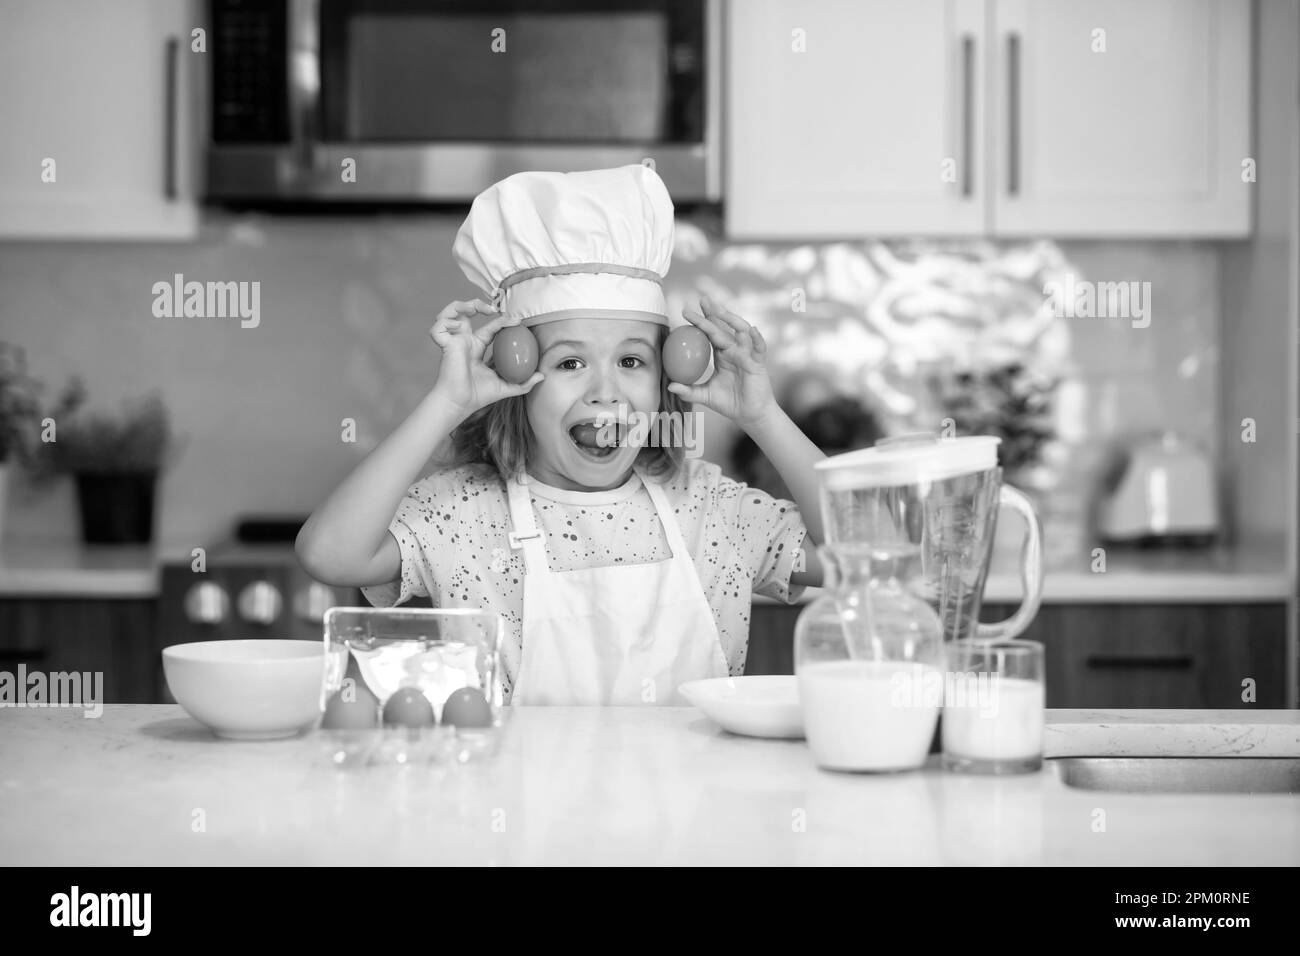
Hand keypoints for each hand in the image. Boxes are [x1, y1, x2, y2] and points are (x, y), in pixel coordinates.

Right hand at [429, 299, 543, 415]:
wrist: (461, 402)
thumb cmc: (479, 396)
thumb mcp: (507, 388)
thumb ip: (525, 383)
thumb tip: (543, 376)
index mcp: (478, 348)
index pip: (491, 328)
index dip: (503, 320)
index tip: (517, 320)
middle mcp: (464, 341)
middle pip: (466, 313)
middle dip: (477, 304)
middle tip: (492, 309)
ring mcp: (453, 342)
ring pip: (450, 313)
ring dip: (459, 306)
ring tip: (472, 309)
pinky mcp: (443, 345)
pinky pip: (438, 327)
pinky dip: (445, 322)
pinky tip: (457, 328)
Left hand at [667, 295, 776, 429]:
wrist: (749, 414)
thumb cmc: (729, 403)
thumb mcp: (705, 396)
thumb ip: (688, 391)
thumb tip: (669, 386)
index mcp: (722, 354)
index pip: (710, 333)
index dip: (700, 321)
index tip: (685, 311)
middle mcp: (735, 350)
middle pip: (724, 327)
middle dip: (714, 312)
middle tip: (702, 299)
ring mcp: (748, 354)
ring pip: (741, 332)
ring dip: (732, 320)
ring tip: (721, 310)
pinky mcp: (759, 363)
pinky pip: (759, 349)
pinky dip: (757, 339)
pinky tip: (752, 330)